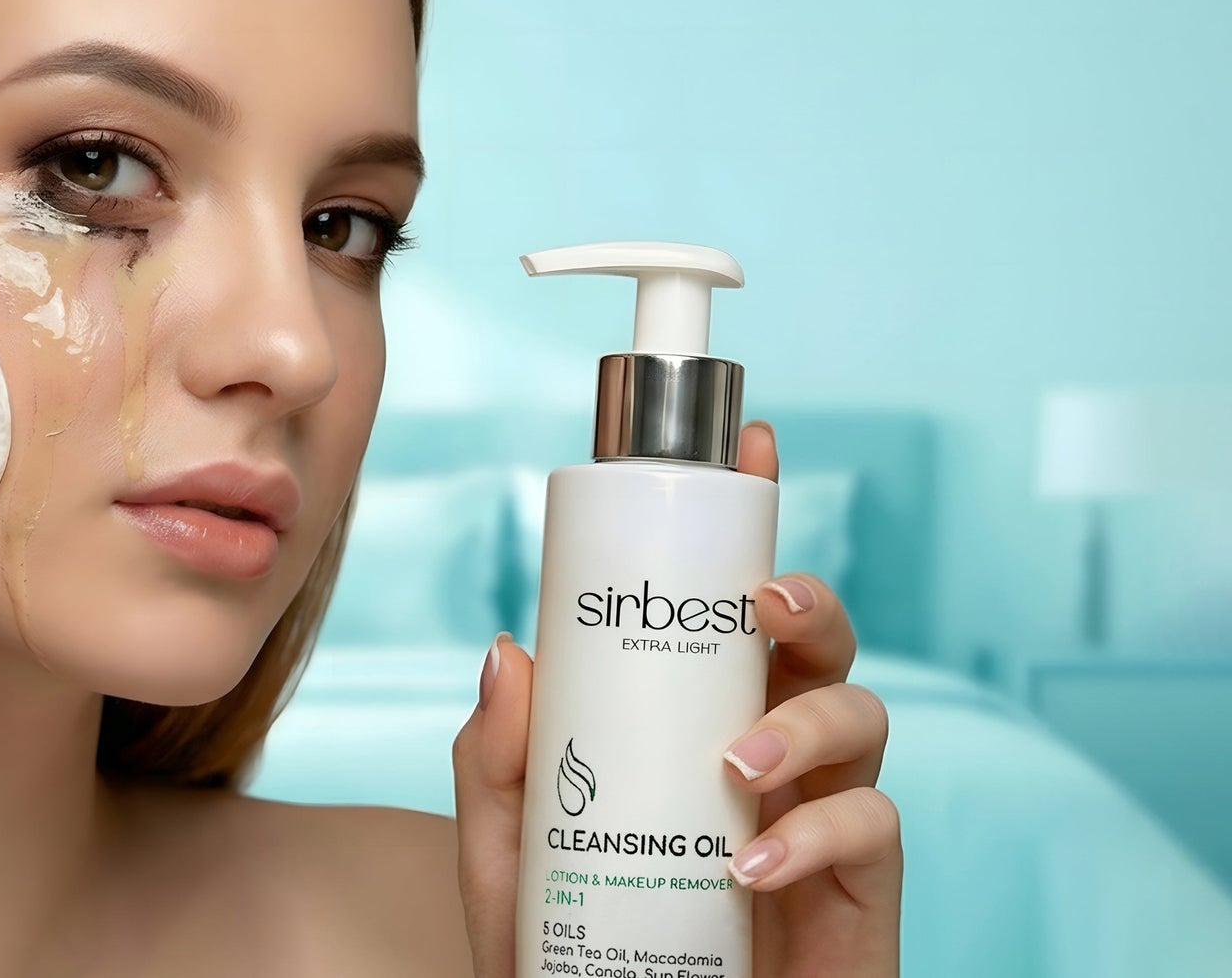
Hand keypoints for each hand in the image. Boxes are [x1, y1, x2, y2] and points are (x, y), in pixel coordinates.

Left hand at [452, 421, 901, 977]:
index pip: (726, 609)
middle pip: (818, 642)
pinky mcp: (859, 890)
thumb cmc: (574, 950)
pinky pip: (873, 831)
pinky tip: (748, 864)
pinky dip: (817, 836)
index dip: (745, 521)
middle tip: (761, 599)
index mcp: (691, 719)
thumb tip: (508, 647)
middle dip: (808, 598)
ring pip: (863, 717)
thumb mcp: (510, 852)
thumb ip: (495, 762)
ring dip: (806, 722)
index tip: (745, 441)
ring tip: (735, 763)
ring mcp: (819, 815)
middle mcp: (767, 752)